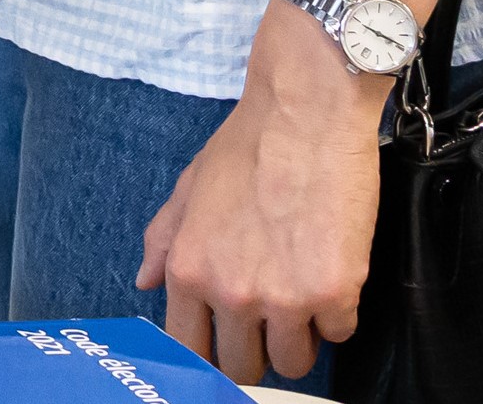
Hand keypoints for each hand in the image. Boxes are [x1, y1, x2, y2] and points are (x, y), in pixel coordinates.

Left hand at [137, 1, 382, 382]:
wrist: (305, 115)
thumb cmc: (247, 146)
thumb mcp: (189, 190)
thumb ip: (163, 240)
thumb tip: (145, 281)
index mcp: (189, 271)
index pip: (190, 349)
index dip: (211, 354)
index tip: (227, 346)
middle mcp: (231, 293)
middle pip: (243, 367)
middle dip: (257, 350)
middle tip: (271, 323)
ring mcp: (284, 298)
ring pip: (294, 362)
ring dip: (300, 338)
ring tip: (303, 299)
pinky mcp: (334, 292)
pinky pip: (338, 333)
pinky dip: (337, 315)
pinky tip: (332, 279)